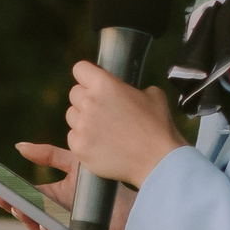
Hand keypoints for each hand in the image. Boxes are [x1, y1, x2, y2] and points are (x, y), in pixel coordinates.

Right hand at [3, 142, 132, 229]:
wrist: (130, 210)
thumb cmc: (103, 190)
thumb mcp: (74, 165)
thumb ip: (48, 155)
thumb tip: (19, 146)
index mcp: (45, 202)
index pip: (19, 199)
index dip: (4, 194)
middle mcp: (48, 221)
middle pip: (23, 216)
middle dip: (9, 206)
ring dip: (26, 221)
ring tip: (19, 208)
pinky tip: (45, 227)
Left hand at [63, 62, 181, 189]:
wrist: (158, 160)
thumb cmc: (157, 126)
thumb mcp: (151, 94)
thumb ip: (127, 87)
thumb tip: (120, 90)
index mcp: (104, 84)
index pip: (80, 69)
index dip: (87, 75)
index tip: (92, 82)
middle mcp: (88, 103)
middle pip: (74, 94)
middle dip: (86, 98)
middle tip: (102, 109)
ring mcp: (82, 127)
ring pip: (71, 116)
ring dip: (83, 119)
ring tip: (103, 128)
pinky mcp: (79, 148)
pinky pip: (73, 137)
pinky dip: (83, 139)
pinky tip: (100, 143)